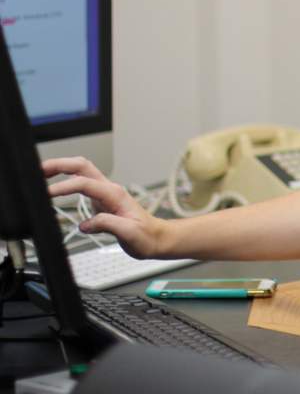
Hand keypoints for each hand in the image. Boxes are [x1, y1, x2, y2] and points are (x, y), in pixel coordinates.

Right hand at [43, 157, 166, 258]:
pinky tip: (53, 189)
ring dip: (61, 170)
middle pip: (82, 167)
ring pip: (81, 173)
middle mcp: (109, 190)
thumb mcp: (130, 233)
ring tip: (40, 175)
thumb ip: (108, 225)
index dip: (65, 187)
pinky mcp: (100, 201)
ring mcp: (104, 194)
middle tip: (38, 170)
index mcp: (115, 194)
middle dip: (60, 165)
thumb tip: (86, 223)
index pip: (85, 184)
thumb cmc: (147, 237)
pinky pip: (80, 186)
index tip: (48, 194)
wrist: (156, 239)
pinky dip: (64, 182)